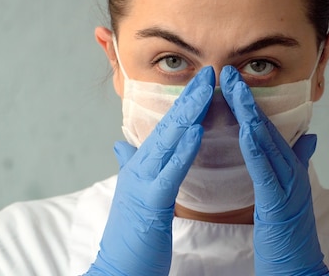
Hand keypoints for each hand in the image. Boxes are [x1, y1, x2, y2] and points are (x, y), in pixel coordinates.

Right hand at [85, 67, 214, 275]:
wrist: (118, 270)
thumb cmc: (131, 236)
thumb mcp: (133, 194)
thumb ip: (129, 165)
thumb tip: (121, 144)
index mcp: (142, 166)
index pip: (167, 127)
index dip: (186, 103)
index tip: (205, 82)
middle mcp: (140, 168)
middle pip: (168, 126)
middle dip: (190, 98)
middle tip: (210, 73)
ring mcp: (142, 183)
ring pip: (168, 141)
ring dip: (188, 114)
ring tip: (207, 90)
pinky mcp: (150, 203)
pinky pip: (170, 172)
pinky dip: (183, 150)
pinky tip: (196, 131)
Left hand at [220, 66, 328, 275]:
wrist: (299, 269)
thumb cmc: (289, 236)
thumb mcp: (291, 195)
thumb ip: (297, 164)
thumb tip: (309, 138)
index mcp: (288, 169)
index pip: (267, 130)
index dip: (250, 104)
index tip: (232, 82)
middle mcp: (291, 172)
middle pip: (267, 129)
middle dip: (247, 100)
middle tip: (229, 74)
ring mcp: (288, 186)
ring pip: (268, 144)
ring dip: (250, 116)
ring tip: (234, 91)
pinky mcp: (280, 203)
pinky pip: (266, 172)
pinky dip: (256, 150)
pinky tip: (245, 132)